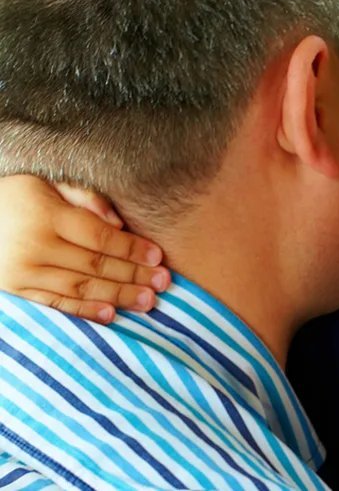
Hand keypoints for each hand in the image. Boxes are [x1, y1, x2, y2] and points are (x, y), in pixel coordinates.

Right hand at [0, 175, 168, 322]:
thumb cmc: (19, 196)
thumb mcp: (48, 183)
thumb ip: (84, 197)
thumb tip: (118, 223)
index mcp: (47, 215)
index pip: (100, 237)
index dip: (132, 248)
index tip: (159, 257)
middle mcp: (35, 246)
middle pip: (95, 265)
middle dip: (134, 275)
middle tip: (163, 283)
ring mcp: (22, 272)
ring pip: (79, 288)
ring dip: (118, 296)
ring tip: (148, 302)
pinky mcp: (15, 290)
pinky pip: (55, 304)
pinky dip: (84, 312)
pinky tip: (110, 315)